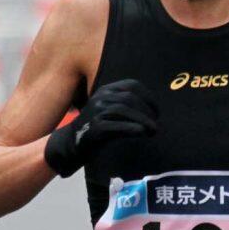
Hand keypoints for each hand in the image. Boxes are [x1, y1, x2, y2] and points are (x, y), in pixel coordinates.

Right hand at [44, 79, 158, 177]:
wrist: (71, 143)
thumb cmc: (97, 127)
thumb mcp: (109, 109)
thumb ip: (126, 105)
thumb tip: (154, 110)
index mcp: (106, 90)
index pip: (132, 85)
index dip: (149, 97)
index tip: (157, 111)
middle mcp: (100, 98)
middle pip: (130, 99)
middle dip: (147, 112)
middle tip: (155, 125)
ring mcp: (95, 112)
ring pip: (124, 111)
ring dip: (143, 121)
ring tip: (153, 131)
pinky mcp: (94, 129)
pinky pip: (116, 127)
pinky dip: (132, 129)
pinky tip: (142, 133)